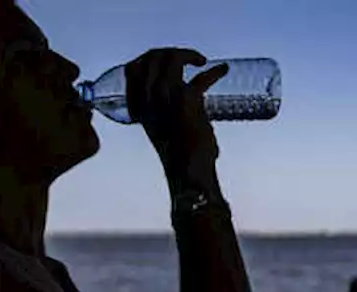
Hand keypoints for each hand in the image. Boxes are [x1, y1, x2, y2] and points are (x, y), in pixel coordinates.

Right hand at [123, 48, 229, 195]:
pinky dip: (215, 72)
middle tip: (187, 59)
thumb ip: (168, 111)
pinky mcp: (187, 100)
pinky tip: (223, 70)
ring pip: (172, 58)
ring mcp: (166, 97)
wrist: (188, 174)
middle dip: (170, 51)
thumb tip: (190, 98)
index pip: (132, 69)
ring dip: (188, 54)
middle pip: (152, 57)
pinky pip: (201, 76)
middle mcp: (148, 99)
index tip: (165, 60)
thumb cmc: (180, 157)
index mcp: (138, 106)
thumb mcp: (163, 129)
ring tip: (201, 61)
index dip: (148, 59)